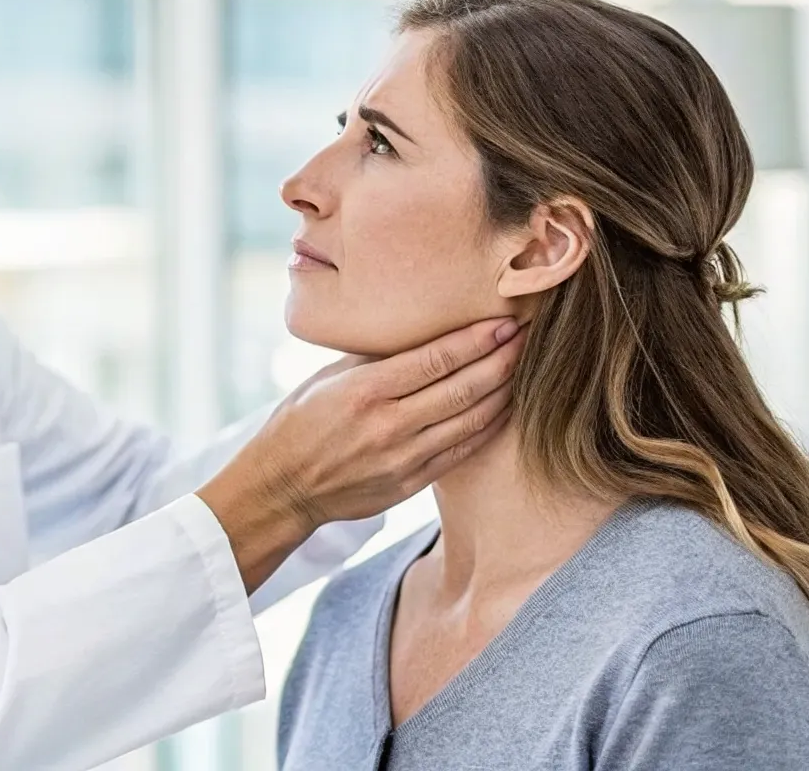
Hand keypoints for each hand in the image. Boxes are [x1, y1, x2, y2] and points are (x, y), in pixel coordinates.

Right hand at [195, 318, 523, 591]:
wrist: (282, 487)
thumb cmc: (299, 422)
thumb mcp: (327, 377)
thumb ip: (374, 358)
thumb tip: (421, 331)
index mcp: (365, 391)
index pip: (437, 359)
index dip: (477, 340)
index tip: (505, 322)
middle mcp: (388, 425)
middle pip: (463, 388)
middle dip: (502, 361)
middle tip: (526, 338)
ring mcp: (403, 459)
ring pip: (471, 421)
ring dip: (503, 393)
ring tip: (522, 369)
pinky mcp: (411, 483)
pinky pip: (462, 451)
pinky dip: (488, 427)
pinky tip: (503, 407)